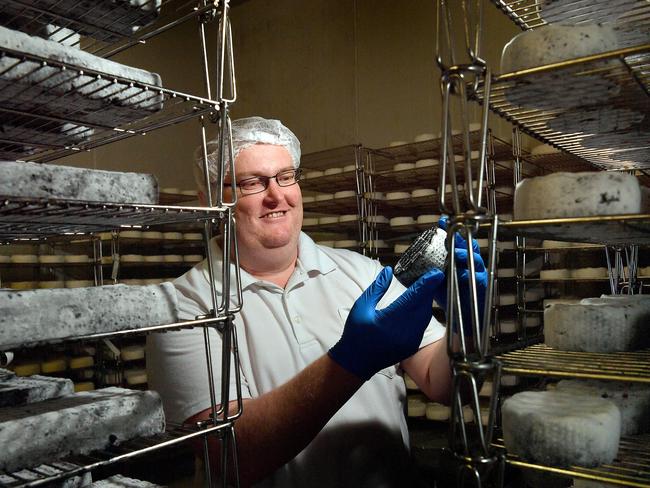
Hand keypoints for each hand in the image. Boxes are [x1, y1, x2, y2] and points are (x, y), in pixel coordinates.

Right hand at [328, 266, 444, 379]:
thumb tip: (388, 271)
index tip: (436, 273)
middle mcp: (404, 331)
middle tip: (433, 276)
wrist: (357, 362)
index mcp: (390, 320)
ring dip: (427, 301)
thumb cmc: (356, 333)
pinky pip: (422, 324)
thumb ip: (377, 288)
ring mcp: (410, 340)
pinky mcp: (413, 345)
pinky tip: (420, 304)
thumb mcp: (362, 307)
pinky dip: (423, 312)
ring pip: (425, 315)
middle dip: (429, 290)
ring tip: (427, 287)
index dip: (426, 284)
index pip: (413, 297)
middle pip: (423, 305)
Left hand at [434, 217, 487, 336]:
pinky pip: (480, 279)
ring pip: (476, 260)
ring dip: (466, 256)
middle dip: (460, 240)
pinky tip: (462, 275)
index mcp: (461, 260)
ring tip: (456, 254)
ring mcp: (479, 275)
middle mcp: (471, 264)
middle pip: (470, 246)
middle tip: (450, 236)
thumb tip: (413, 259)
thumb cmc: (451, 295)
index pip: (458, 241)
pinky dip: (471, 276)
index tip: (442, 221)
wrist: (461, 318)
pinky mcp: (483, 288)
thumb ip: (430, 268)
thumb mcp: (437, 279)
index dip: (451, 231)